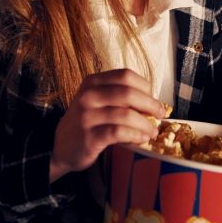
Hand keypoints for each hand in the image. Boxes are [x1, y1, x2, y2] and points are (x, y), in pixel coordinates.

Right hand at [49, 69, 164, 180]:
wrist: (61, 147)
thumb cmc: (87, 122)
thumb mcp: (97, 101)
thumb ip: (119, 97)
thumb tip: (153, 101)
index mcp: (92, 82)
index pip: (126, 75)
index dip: (145, 86)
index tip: (153, 98)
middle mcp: (88, 96)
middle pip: (128, 93)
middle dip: (150, 104)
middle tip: (160, 114)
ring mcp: (87, 116)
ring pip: (126, 114)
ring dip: (145, 124)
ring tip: (153, 131)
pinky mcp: (89, 136)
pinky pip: (119, 132)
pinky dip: (135, 135)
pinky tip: (141, 138)